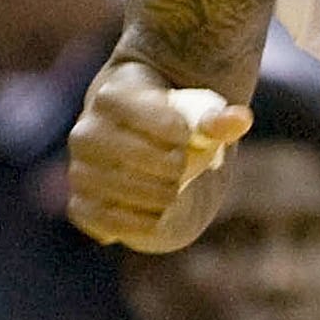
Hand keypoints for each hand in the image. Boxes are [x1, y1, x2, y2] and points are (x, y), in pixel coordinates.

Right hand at [68, 58, 251, 251]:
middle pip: (136, 155)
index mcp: (112, 96)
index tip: (187, 138)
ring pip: (123, 189)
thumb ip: (217, 119)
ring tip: (173, 190)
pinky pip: (106, 221)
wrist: (137, 150)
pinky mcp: (80, 204)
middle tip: (183, 169)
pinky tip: (157, 214)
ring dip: (159, 196)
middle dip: (171, 167)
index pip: (146, 115)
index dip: (176, 131)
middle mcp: (85, 132)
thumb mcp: (195, 116)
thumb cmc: (171, 127)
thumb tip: (241, 120)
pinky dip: (138, 223)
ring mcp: (79, 169)